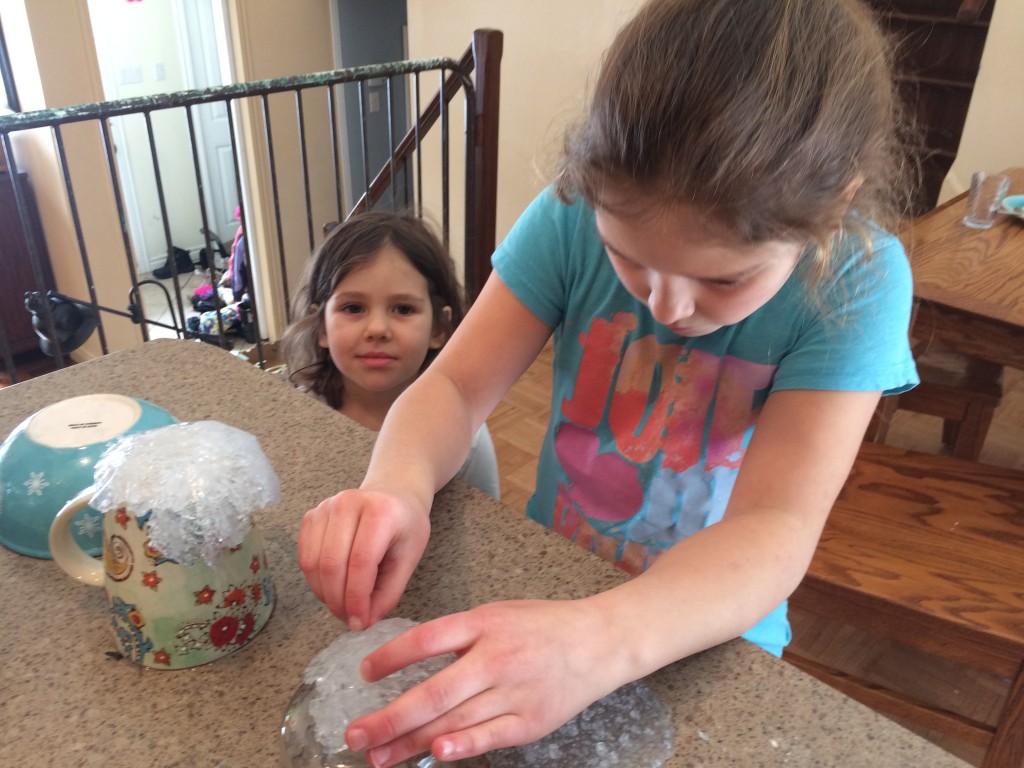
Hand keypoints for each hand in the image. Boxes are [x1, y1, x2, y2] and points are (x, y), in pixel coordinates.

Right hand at [298, 488, 430, 628]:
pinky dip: (314, 580)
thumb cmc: (404, 526)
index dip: (356, 598)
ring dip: (324, 593)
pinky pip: (304, 556)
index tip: (360, 623)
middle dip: (338, 601)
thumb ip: (388, 593)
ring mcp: (326, 507)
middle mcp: (349, 503)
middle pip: (331, 564)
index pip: (360, 561)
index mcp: (381, 511)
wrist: (392, 494)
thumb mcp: (409, 559)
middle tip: (350, 619)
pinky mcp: (311, 515)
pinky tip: (331, 587)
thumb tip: (363, 622)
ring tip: (342, 605)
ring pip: (313, 563)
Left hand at [344, 599, 625, 766]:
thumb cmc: (542, 627)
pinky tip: (436, 754)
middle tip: (355, 735)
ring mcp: (514, 692)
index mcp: (484, 623)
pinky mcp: (531, 721)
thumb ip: (458, 636)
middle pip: (434, 693)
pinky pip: (490, 737)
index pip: (427, 639)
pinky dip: (462, 747)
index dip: (392, 656)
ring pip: (455, 722)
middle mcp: (496, 658)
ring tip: (378, 756)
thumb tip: (408, 661)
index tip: (365, 673)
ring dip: (412, 742)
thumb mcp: (497, 614)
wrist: (599, 642)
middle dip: (389, 718)